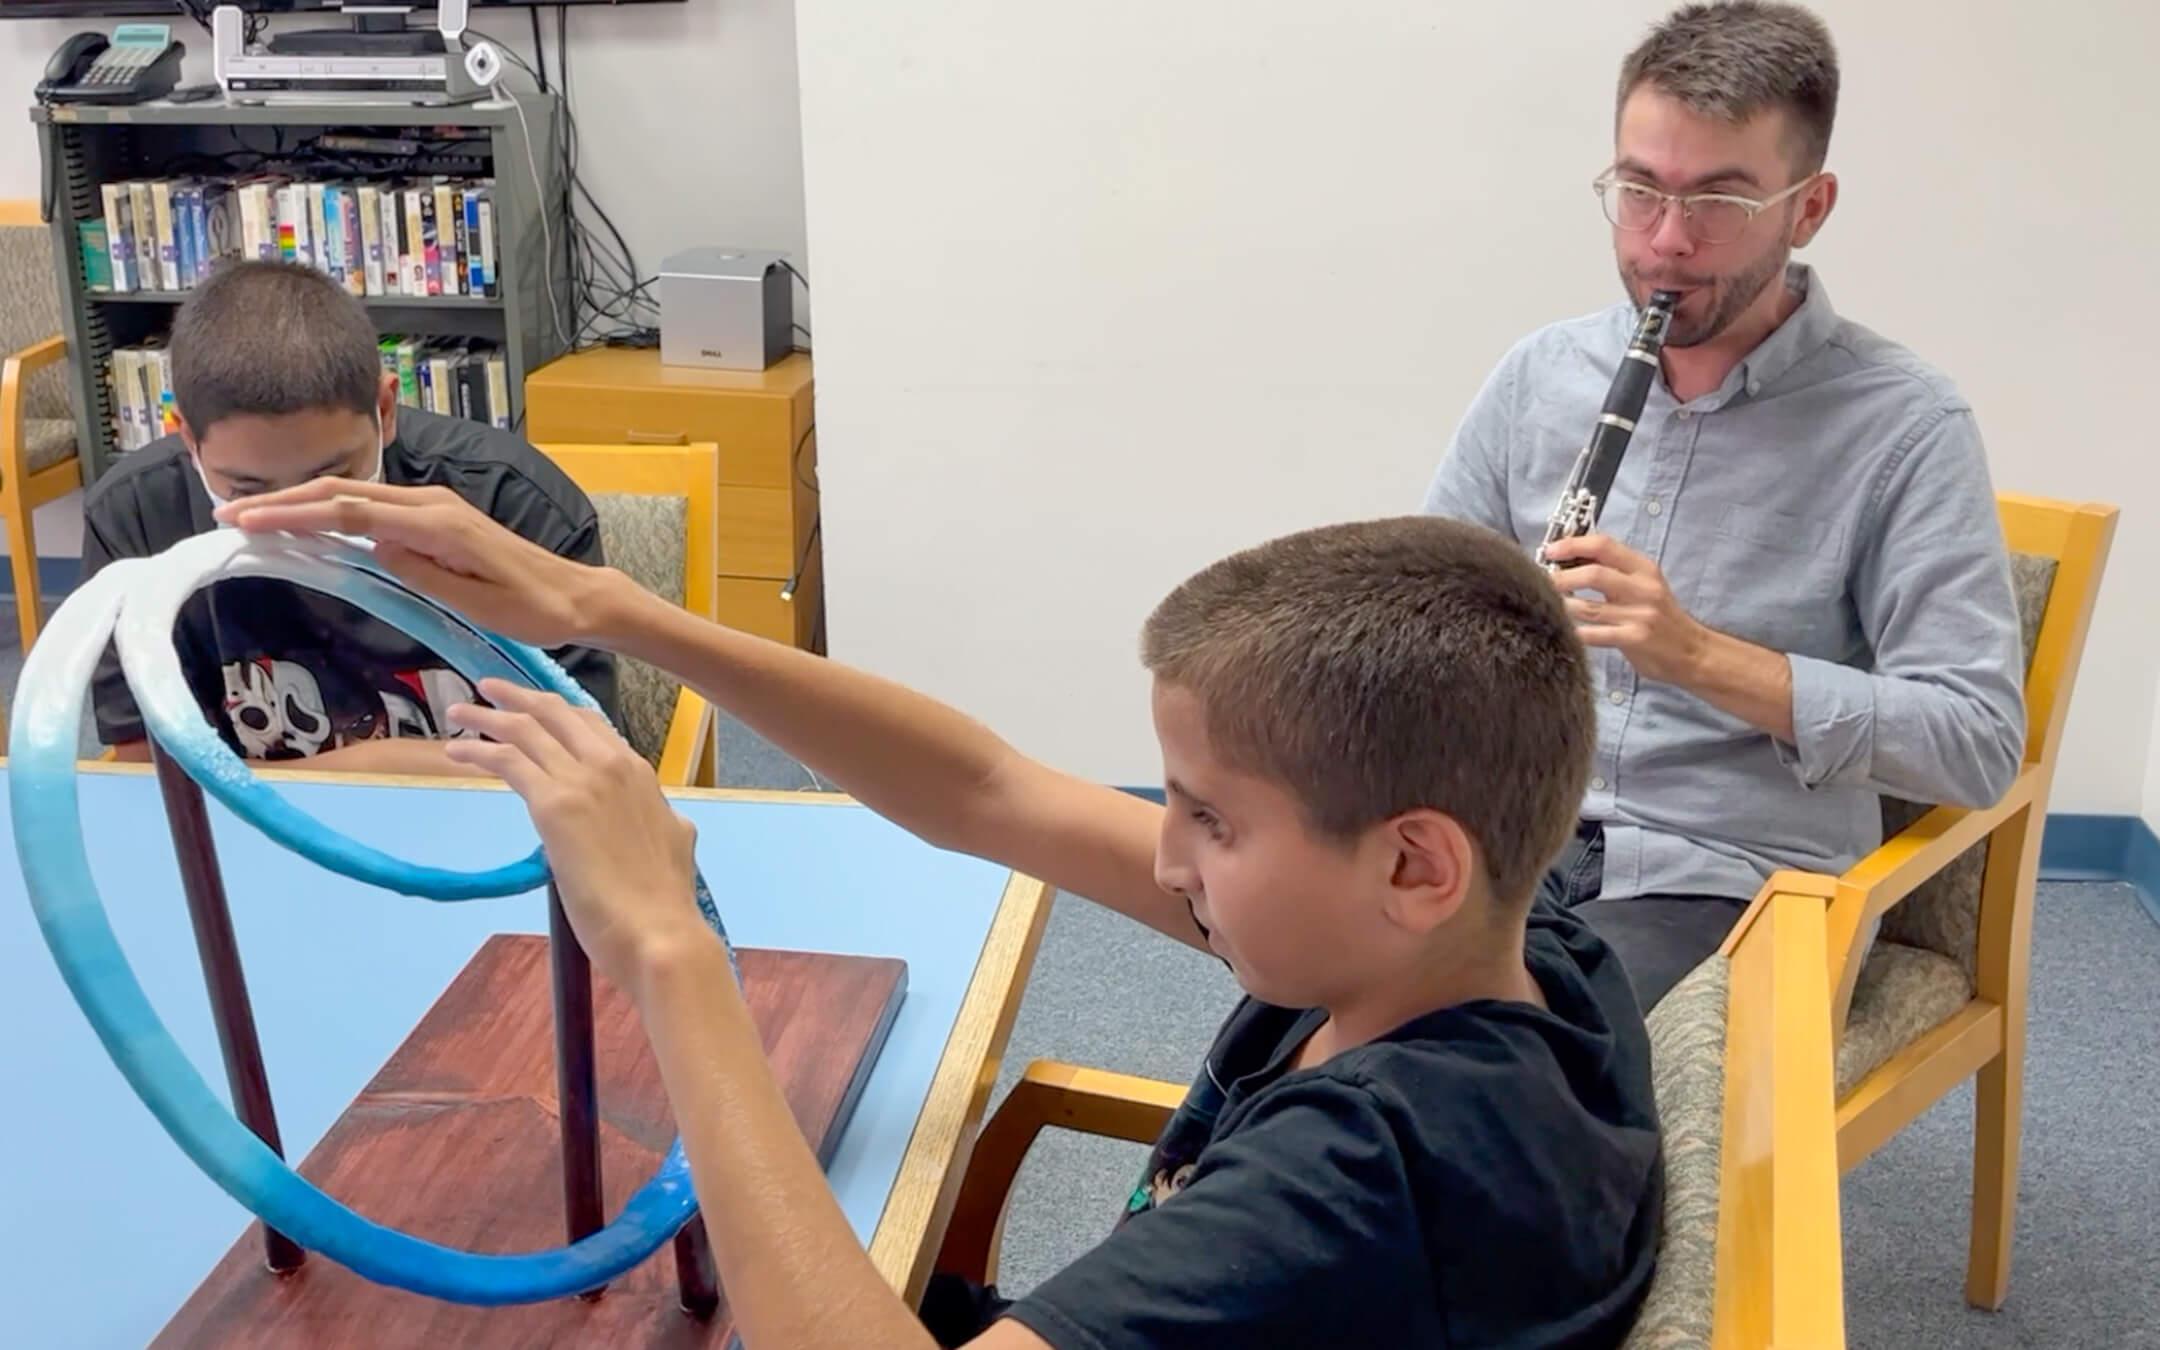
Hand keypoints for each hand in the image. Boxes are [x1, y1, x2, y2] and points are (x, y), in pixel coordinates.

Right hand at [217, 479, 605, 648]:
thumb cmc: (533, 608)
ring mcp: (435, 508)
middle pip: (343, 494)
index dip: (294, 514)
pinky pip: (374, 509)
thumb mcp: (478, 602)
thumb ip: (425, 573)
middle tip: (229, 513)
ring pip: (355, 497)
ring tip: (254, 516)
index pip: (350, 511)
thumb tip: (375, 548)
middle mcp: (433, 505)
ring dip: (303, 504)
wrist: (575, 596)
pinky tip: (309, 522)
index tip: (247, 520)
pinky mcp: (437, 519)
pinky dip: (333, 511)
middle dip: (283, 502)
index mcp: (438, 523)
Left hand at [444, 678, 714, 991]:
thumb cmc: (664, 902)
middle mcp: (612, 764)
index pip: (592, 725)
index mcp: (640, 774)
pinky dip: (479, 750)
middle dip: (519, 696)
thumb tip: (669, 821)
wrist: (659, 931)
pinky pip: (509, 761)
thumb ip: (665, 823)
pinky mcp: (553, 804)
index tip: (534, 710)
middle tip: (490, 688)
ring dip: (488, 716)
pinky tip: (457, 752)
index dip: (558, 713)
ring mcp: (583, 780)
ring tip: (460, 711)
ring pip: (527, 729)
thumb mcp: (677, 845)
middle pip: (556, 713)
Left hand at [1543, 533, 1708, 684]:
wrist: (1693, 651)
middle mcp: (1643, 588)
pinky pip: (1594, 635)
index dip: (1572, 544)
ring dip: (1561, 606)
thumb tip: (1569, 559)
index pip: (1604, 545)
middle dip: (1560, 578)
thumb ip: (1614, 571)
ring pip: (1588, 607)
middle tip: (1542, 582)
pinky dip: (1573, 632)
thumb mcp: (1645, 585)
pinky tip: (1563, 631)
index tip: (1549, 551)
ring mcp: (1639, 615)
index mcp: (1643, 569)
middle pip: (1593, 574)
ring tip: (1548, 607)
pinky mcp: (1634, 639)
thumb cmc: (1661, 618)